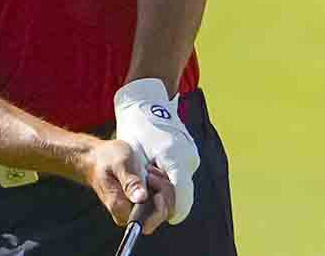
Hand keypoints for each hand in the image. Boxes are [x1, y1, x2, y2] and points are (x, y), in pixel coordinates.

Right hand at [77, 139, 175, 233]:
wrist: (99, 158)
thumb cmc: (107, 159)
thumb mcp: (119, 165)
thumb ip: (130, 182)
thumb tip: (141, 199)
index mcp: (121, 210)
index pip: (151, 218)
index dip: (159, 199)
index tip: (151, 178)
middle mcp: (129, 215)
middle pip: (161, 213)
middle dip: (163, 190)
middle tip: (150, 171)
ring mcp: (137, 211)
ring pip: (165, 206)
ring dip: (163, 186)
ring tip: (148, 170)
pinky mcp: (142, 205)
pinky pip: (163, 201)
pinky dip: (162, 186)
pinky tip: (151, 174)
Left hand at [113, 78, 200, 224]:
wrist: (147, 103)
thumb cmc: (137, 128)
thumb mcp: (132, 157)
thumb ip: (137, 183)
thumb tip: (141, 204)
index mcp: (175, 159)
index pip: (178, 198)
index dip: (163, 213)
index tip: (146, 222)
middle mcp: (189, 160)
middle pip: (181, 196)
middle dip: (161, 199)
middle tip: (146, 184)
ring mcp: (192, 158)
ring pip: (181, 187)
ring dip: (164, 189)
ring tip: (149, 172)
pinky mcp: (191, 156)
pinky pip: (181, 177)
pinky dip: (168, 179)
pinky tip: (155, 167)